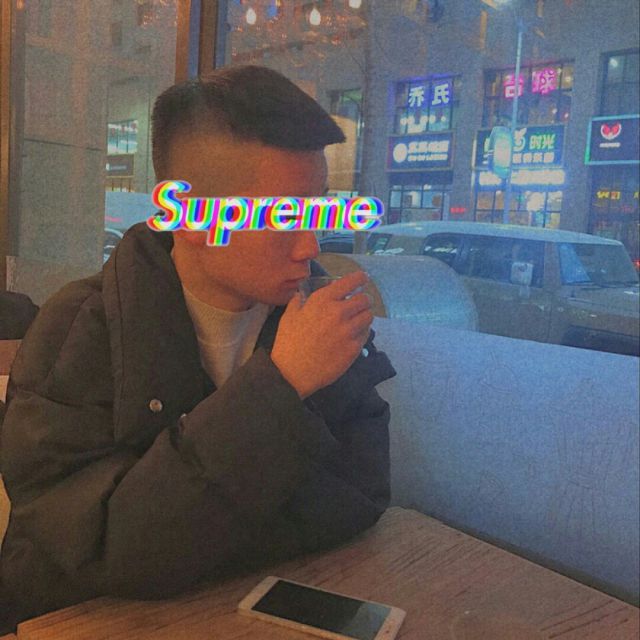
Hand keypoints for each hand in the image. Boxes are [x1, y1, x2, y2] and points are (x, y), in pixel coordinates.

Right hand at [271, 271, 373, 398]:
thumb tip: (301, 293)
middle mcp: (339, 312)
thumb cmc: (288, 343)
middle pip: (365, 299)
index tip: (363, 279)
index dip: (360, 278)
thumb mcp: (289, 316)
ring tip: (357, 319)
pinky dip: (362, 332)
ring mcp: (349, 331)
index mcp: (323, 300)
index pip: (351, 282)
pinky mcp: (354, 348)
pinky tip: (354, 335)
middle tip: (359, 303)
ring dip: (364, 316)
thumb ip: (298, 301)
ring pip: (368, 316)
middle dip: (363, 299)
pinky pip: (366, 334)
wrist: (293, 372)